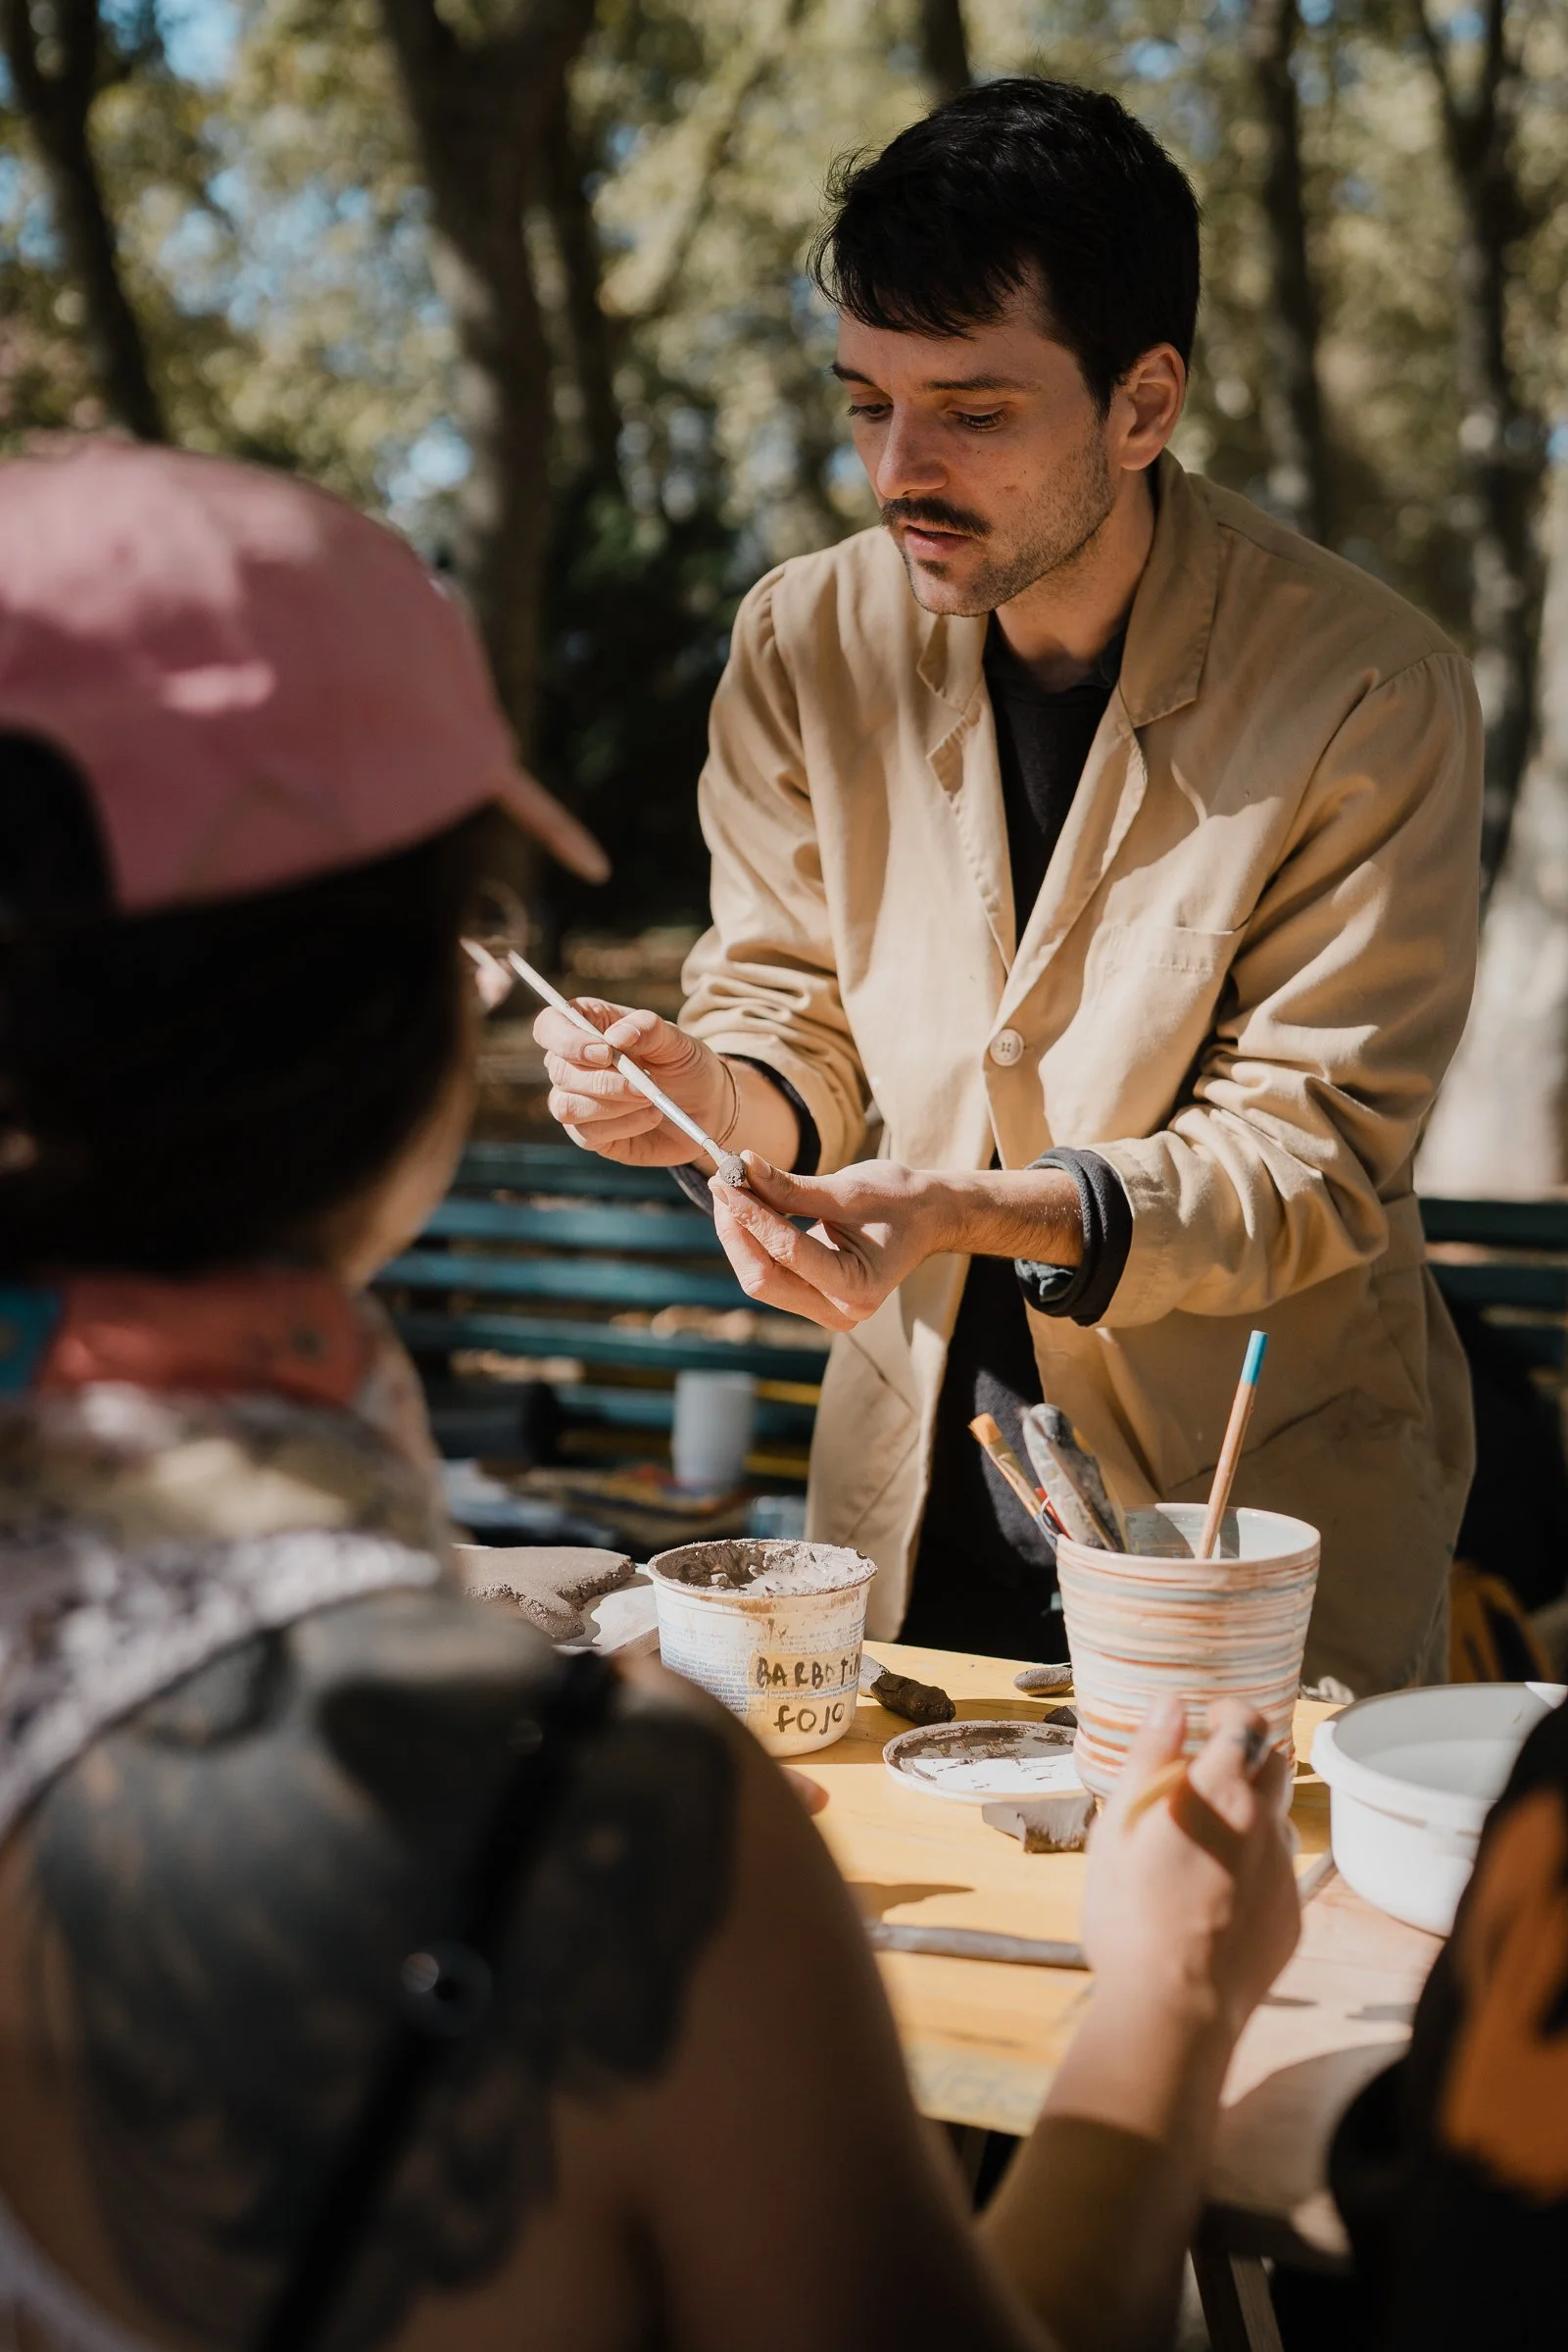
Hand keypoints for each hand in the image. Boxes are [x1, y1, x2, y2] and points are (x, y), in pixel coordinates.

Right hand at [534, 998, 731, 1166]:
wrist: (707, 1108)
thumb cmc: (685, 1065)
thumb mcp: (677, 1040)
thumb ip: (648, 1029)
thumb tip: (616, 1036)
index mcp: (588, 1027)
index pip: (549, 1026)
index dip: (566, 1040)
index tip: (604, 1053)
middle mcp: (573, 1063)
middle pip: (558, 1070)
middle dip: (604, 1081)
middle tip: (645, 1084)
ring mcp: (577, 1100)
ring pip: (566, 1106)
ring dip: (612, 1105)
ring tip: (651, 1100)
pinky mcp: (589, 1134)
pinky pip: (587, 1134)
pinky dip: (623, 1126)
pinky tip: (650, 1116)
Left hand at [710, 1155, 947, 1330]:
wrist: (926, 1219)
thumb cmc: (898, 1200)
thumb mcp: (849, 1188)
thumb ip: (793, 1186)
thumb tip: (744, 1167)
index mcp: (857, 1289)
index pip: (788, 1252)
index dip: (751, 1215)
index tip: (727, 1179)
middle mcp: (839, 1311)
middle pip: (764, 1278)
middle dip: (737, 1230)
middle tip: (722, 1183)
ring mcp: (823, 1310)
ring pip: (760, 1277)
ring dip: (739, 1234)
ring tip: (731, 1189)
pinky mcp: (811, 1298)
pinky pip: (770, 1272)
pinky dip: (753, 1239)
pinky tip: (744, 1207)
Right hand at [1083, 1697, 1300, 2041]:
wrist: (1174, 2007)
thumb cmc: (1132, 1914)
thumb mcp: (1118, 1826)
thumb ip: (1148, 1758)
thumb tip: (1169, 1704)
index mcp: (1218, 1790)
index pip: (1247, 1721)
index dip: (1231, 1710)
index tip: (1209, 1716)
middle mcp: (1263, 1822)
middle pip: (1277, 1762)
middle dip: (1249, 1754)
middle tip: (1207, 1772)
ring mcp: (1282, 1870)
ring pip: (1278, 1817)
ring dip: (1253, 1808)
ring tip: (1207, 1835)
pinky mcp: (1290, 1914)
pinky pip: (1277, 1869)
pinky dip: (1255, 1862)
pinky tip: (1217, 1890)